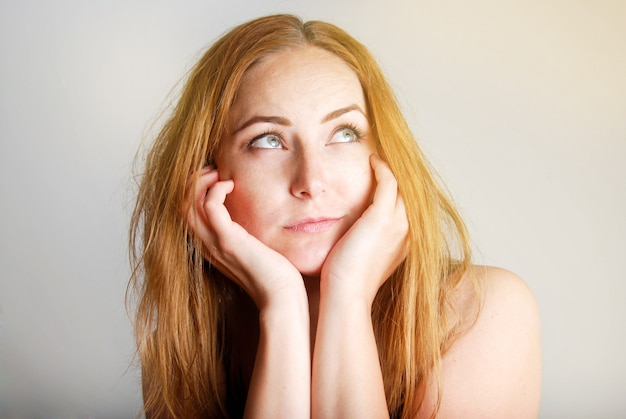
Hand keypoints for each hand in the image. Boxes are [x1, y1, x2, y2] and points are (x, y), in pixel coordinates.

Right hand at [186, 166, 304, 309]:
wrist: (281, 295)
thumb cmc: (273, 273)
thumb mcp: (252, 247)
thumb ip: (243, 232)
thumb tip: (250, 213)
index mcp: (209, 245)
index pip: (185, 212)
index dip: (193, 190)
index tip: (214, 177)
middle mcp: (205, 244)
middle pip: (180, 205)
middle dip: (193, 181)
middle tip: (214, 170)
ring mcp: (214, 243)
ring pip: (187, 204)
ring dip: (201, 181)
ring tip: (219, 174)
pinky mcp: (228, 240)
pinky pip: (210, 206)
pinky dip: (216, 189)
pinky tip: (231, 186)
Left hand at [320, 155, 407, 304]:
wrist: (347, 295)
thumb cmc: (347, 282)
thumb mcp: (363, 258)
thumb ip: (365, 243)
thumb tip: (353, 235)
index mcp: (405, 242)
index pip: (407, 206)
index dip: (398, 190)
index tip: (385, 177)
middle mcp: (408, 231)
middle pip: (409, 193)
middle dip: (398, 176)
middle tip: (384, 160)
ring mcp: (398, 223)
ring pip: (402, 184)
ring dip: (391, 169)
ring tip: (378, 158)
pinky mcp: (382, 217)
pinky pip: (388, 181)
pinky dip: (382, 168)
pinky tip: (372, 160)